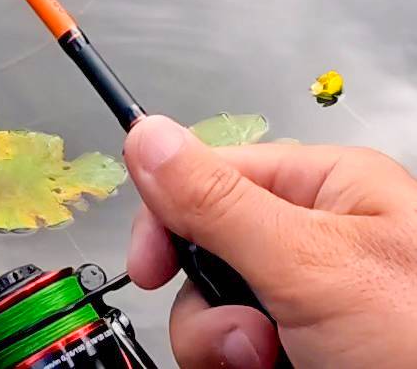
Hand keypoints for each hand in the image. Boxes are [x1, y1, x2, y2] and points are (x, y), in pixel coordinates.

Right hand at [125, 114, 416, 367]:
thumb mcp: (313, 264)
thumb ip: (221, 201)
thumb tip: (148, 137)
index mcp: (334, 190)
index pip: (215, 172)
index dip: (171, 216)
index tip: (150, 265)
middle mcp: (322, 240)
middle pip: (207, 248)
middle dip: (211, 300)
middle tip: (252, 334)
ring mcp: (315, 302)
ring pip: (217, 308)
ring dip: (226, 344)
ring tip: (273, 363)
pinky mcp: (307, 349)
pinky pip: (237, 348)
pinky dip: (242, 366)